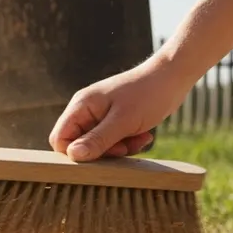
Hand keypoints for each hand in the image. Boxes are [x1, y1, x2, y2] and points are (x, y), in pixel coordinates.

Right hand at [48, 56, 191, 161]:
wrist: (173, 77)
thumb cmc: (148, 94)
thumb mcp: (123, 121)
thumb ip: (97, 139)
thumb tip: (73, 155)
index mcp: (81, 106)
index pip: (59, 138)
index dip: (75, 152)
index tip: (100, 155)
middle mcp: (87, 111)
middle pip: (80, 145)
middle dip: (102, 152)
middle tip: (124, 148)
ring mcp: (101, 116)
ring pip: (98, 146)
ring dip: (119, 149)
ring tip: (138, 139)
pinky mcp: (115, 121)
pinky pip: (113, 142)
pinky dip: (127, 143)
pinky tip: (143, 136)